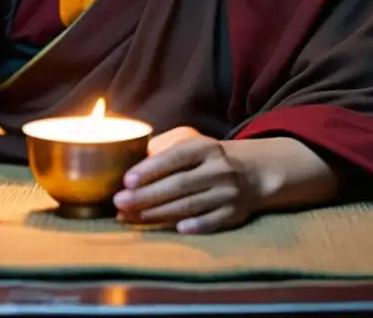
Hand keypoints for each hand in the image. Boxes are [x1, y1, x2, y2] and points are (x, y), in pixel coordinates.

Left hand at [112, 126, 259, 233]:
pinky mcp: (235, 213)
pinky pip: (212, 222)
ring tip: (133, 217)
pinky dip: (195, 225)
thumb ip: (163, 151)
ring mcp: (228, 192)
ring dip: (159, 213)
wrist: (252, 173)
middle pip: (178, 185)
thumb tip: (129, 165)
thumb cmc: (207, 159)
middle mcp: (219, 169)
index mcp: (205, 147)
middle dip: (146, 195)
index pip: (174, 158)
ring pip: (190, 205)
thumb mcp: (190, 144)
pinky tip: (176, 229)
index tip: (127, 181)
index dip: (150, 169)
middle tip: (120, 203)